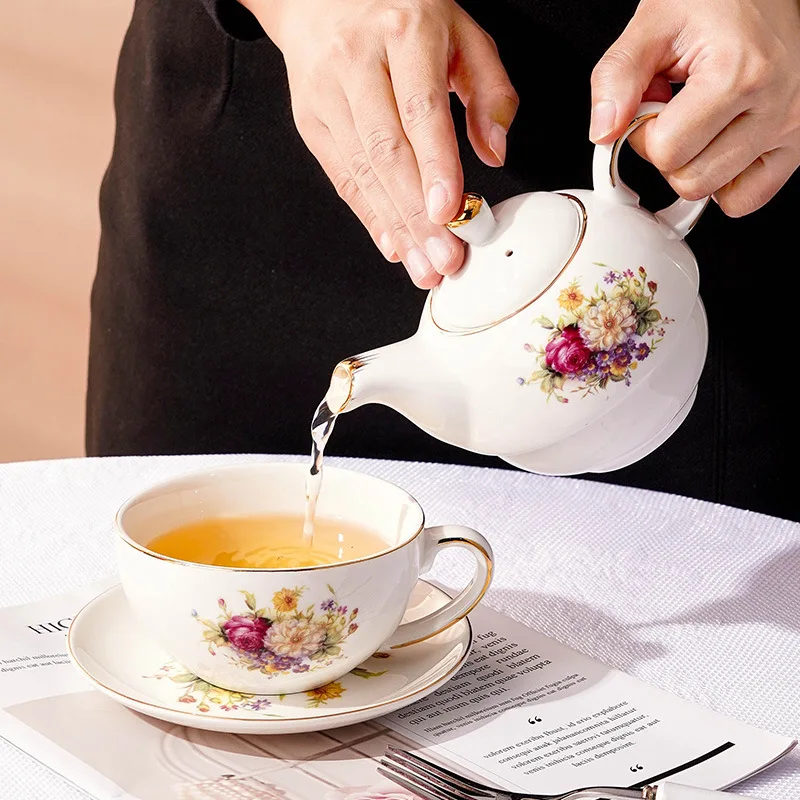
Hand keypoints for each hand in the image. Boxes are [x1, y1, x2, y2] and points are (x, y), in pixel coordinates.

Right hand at [241, 0, 517, 287]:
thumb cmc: (401, 13)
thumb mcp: (461, 30)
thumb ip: (490, 89)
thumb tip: (495, 151)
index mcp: (404, 31)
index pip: (420, 109)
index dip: (434, 165)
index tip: (449, 211)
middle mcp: (358, 61)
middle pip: (387, 151)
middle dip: (417, 214)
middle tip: (443, 258)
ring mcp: (327, 93)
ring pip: (361, 172)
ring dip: (395, 227)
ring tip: (424, 265)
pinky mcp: (310, 121)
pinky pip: (342, 177)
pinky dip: (369, 216)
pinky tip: (393, 244)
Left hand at [589, 0, 799, 216]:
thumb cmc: (718, 0)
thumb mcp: (654, 23)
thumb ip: (617, 77)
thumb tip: (603, 133)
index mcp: (740, 74)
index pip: (667, 152)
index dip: (643, 135)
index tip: (651, 107)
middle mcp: (777, 105)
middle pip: (691, 181)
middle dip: (669, 154)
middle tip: (676, 115)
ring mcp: (792, 128)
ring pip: (717, 195)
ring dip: (695, 167)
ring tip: (701, 123)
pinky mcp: (798, 144)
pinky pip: (747, 199)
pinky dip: (725, 184)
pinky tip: (718, 147)